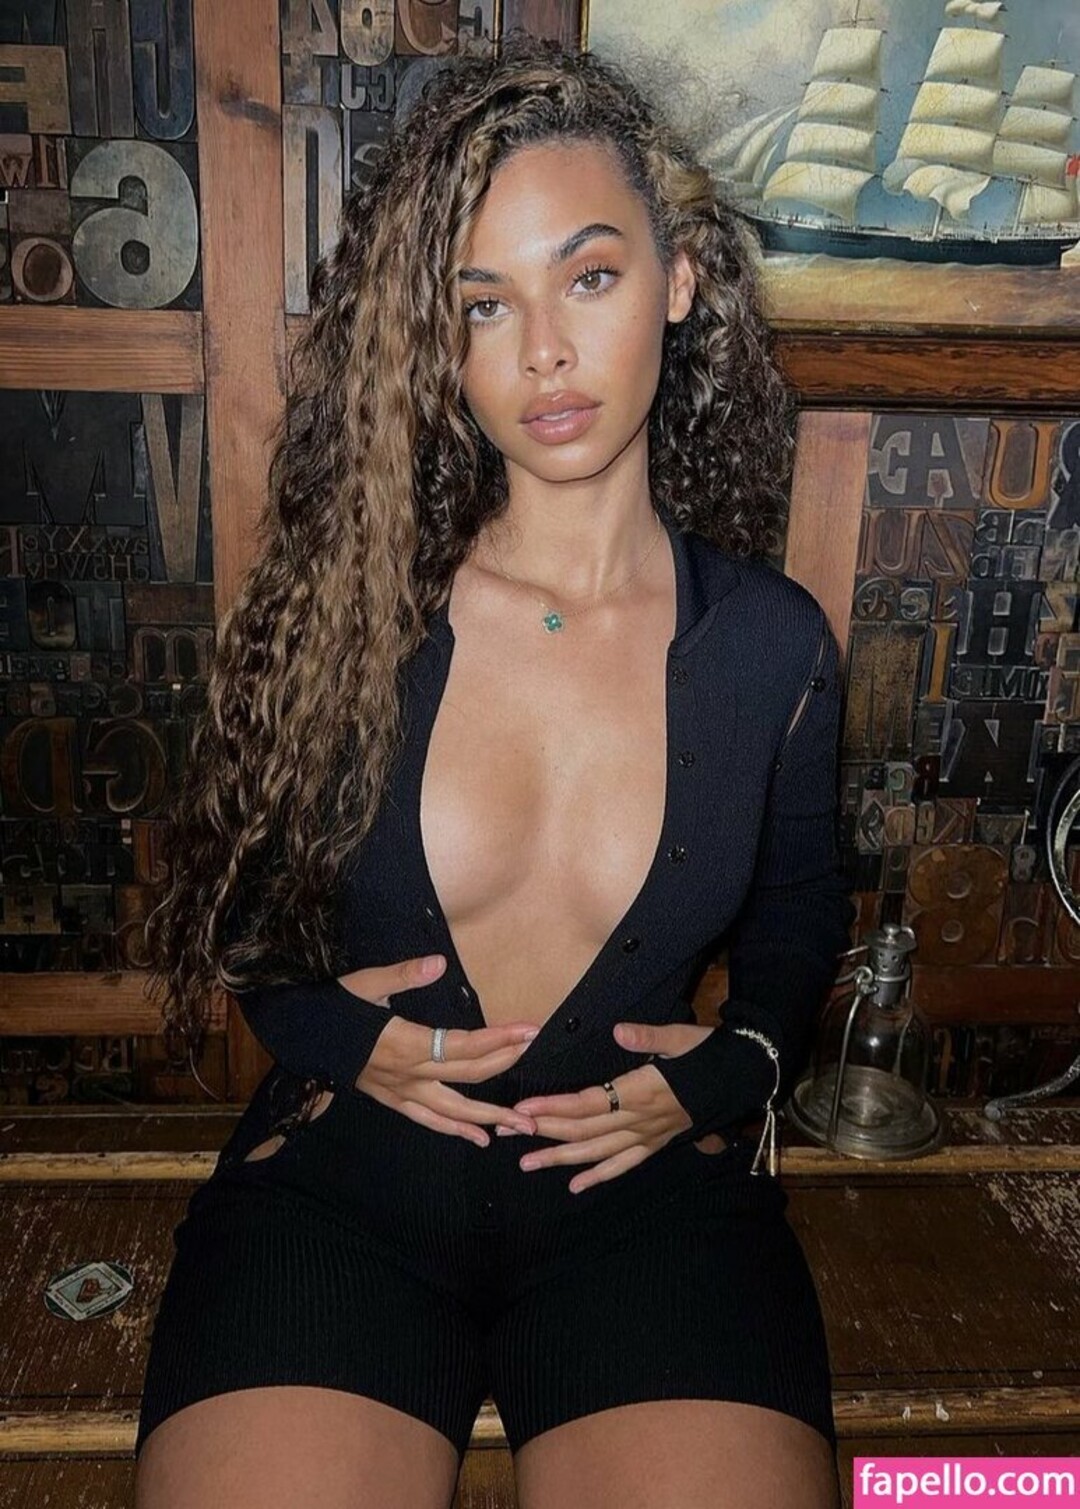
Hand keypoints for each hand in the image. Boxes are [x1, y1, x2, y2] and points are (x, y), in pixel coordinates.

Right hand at [340, 954, 539, 1146]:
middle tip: (536, 1054)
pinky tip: (479, 1138)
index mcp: (405, 1044)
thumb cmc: (331, 1005)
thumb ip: (403, 975)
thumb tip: (438, 964)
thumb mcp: (365, 983)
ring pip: (453, 1110)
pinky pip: (428, 1120)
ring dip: (490, 1117)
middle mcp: (408, 1074)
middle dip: (505, 1064)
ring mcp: (400, 1092)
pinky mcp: (391, 1099)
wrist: (297, 1034)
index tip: (530, 1030)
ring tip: (523, 1124)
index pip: (464, 1046)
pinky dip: (455, 1130)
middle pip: (468, 1075)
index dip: (499, 1039)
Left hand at [506, 1020, 725, 1193]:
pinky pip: (624, 1164)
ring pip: (597, 1152)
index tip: (523, 1109)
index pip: (588, 1103)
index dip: (554, 1107)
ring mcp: (648, 1136)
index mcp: (642, 1092)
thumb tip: (619, 1030)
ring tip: (527, 1163)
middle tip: (506, 1132)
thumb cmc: (708, 1052)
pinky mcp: (655, 1143)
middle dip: (542, 1131)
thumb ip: (648, 1037)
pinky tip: (575, 1186)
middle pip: (583, 1130)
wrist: (741, 1077)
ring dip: (560, 1159)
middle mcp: (640, 1120)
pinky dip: (599, 1176)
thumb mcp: (681, 1036)